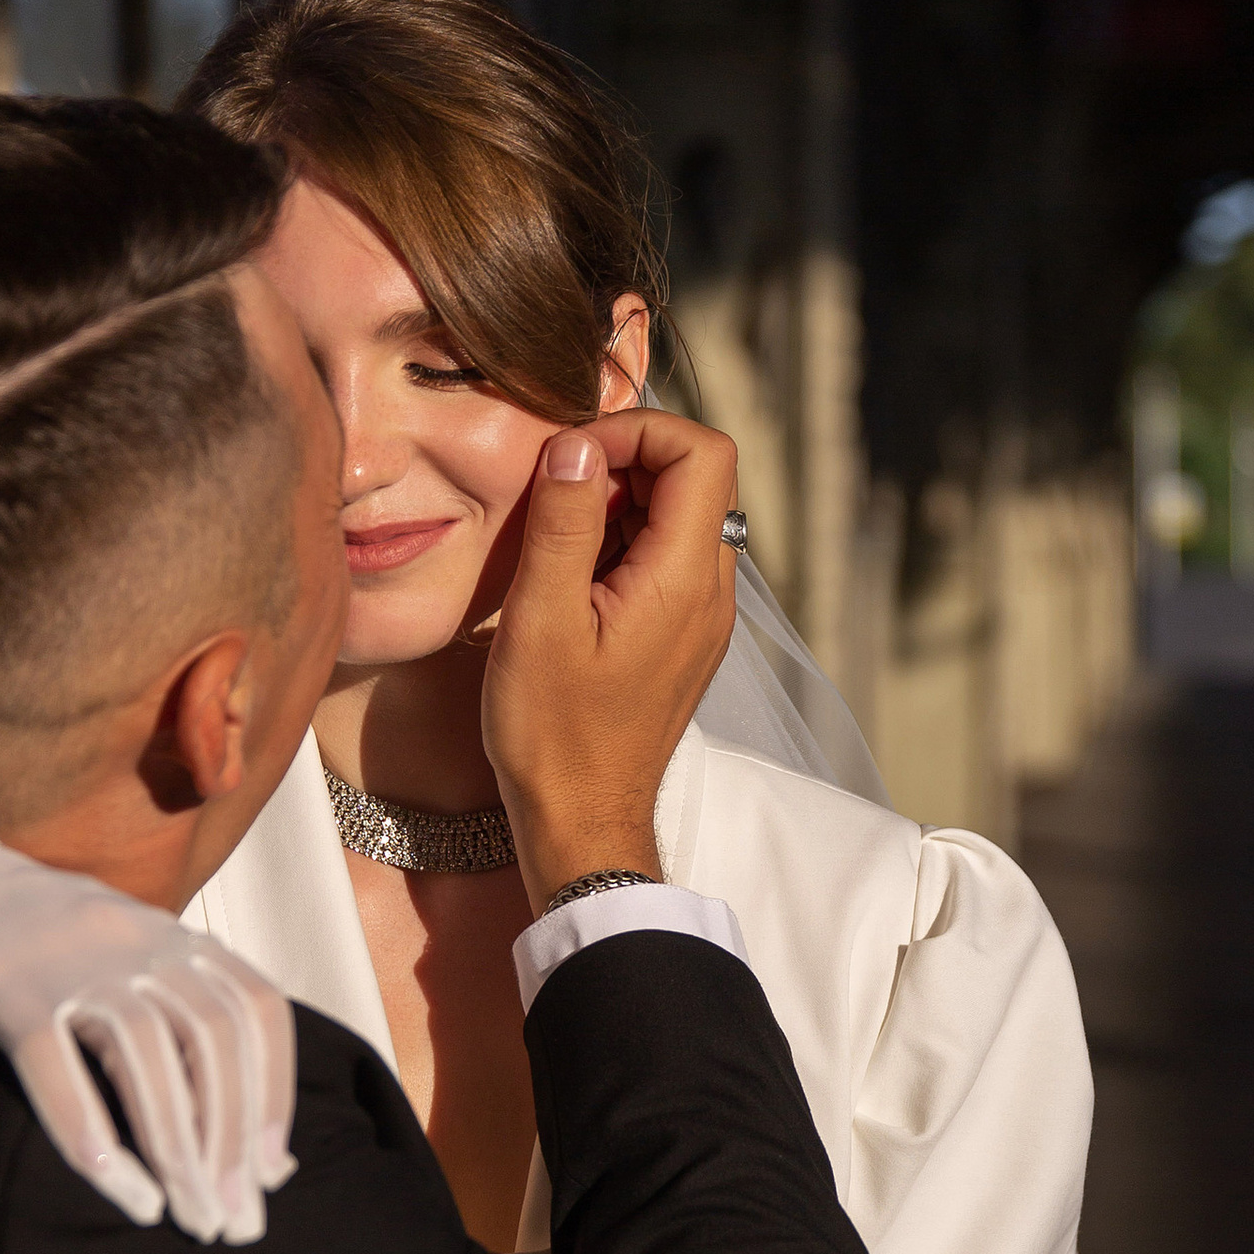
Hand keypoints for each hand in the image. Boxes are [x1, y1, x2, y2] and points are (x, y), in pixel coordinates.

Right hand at [0, 805, 296, 1241]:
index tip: (272, 1174)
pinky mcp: (1, 989)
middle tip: (235, 1223)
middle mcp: (135, 940)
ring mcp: (67, 961)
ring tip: (189, 1219)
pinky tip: (122, 1193)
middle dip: (232, 1141)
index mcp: (173, 936)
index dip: (274, 1095)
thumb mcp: (124, 962)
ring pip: (145, 1058)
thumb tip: (247, 1139)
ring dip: (177, 1149)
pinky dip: (92, 1135)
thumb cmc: (38, 950)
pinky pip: (55, 1068)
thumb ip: (183, 1026)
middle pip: (210, 1041)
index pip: (256, 1011)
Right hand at [481, 407, 739, 908]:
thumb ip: (563, 523)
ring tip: (558, 545)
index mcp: (686, 581)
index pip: (702, 452)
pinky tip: (572, 581)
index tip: (575, 458)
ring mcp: (703, 618)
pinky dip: (623, 546)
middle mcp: (712, 594)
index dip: (639, 431)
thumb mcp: (541, 619)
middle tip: (557, 499)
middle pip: (697, 478)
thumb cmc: (556, 736)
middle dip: (625, 464)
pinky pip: (667, 560)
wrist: (582, 822)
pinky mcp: (683, 637)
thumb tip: (576, 446)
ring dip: (620, 506)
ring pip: (681, 517)